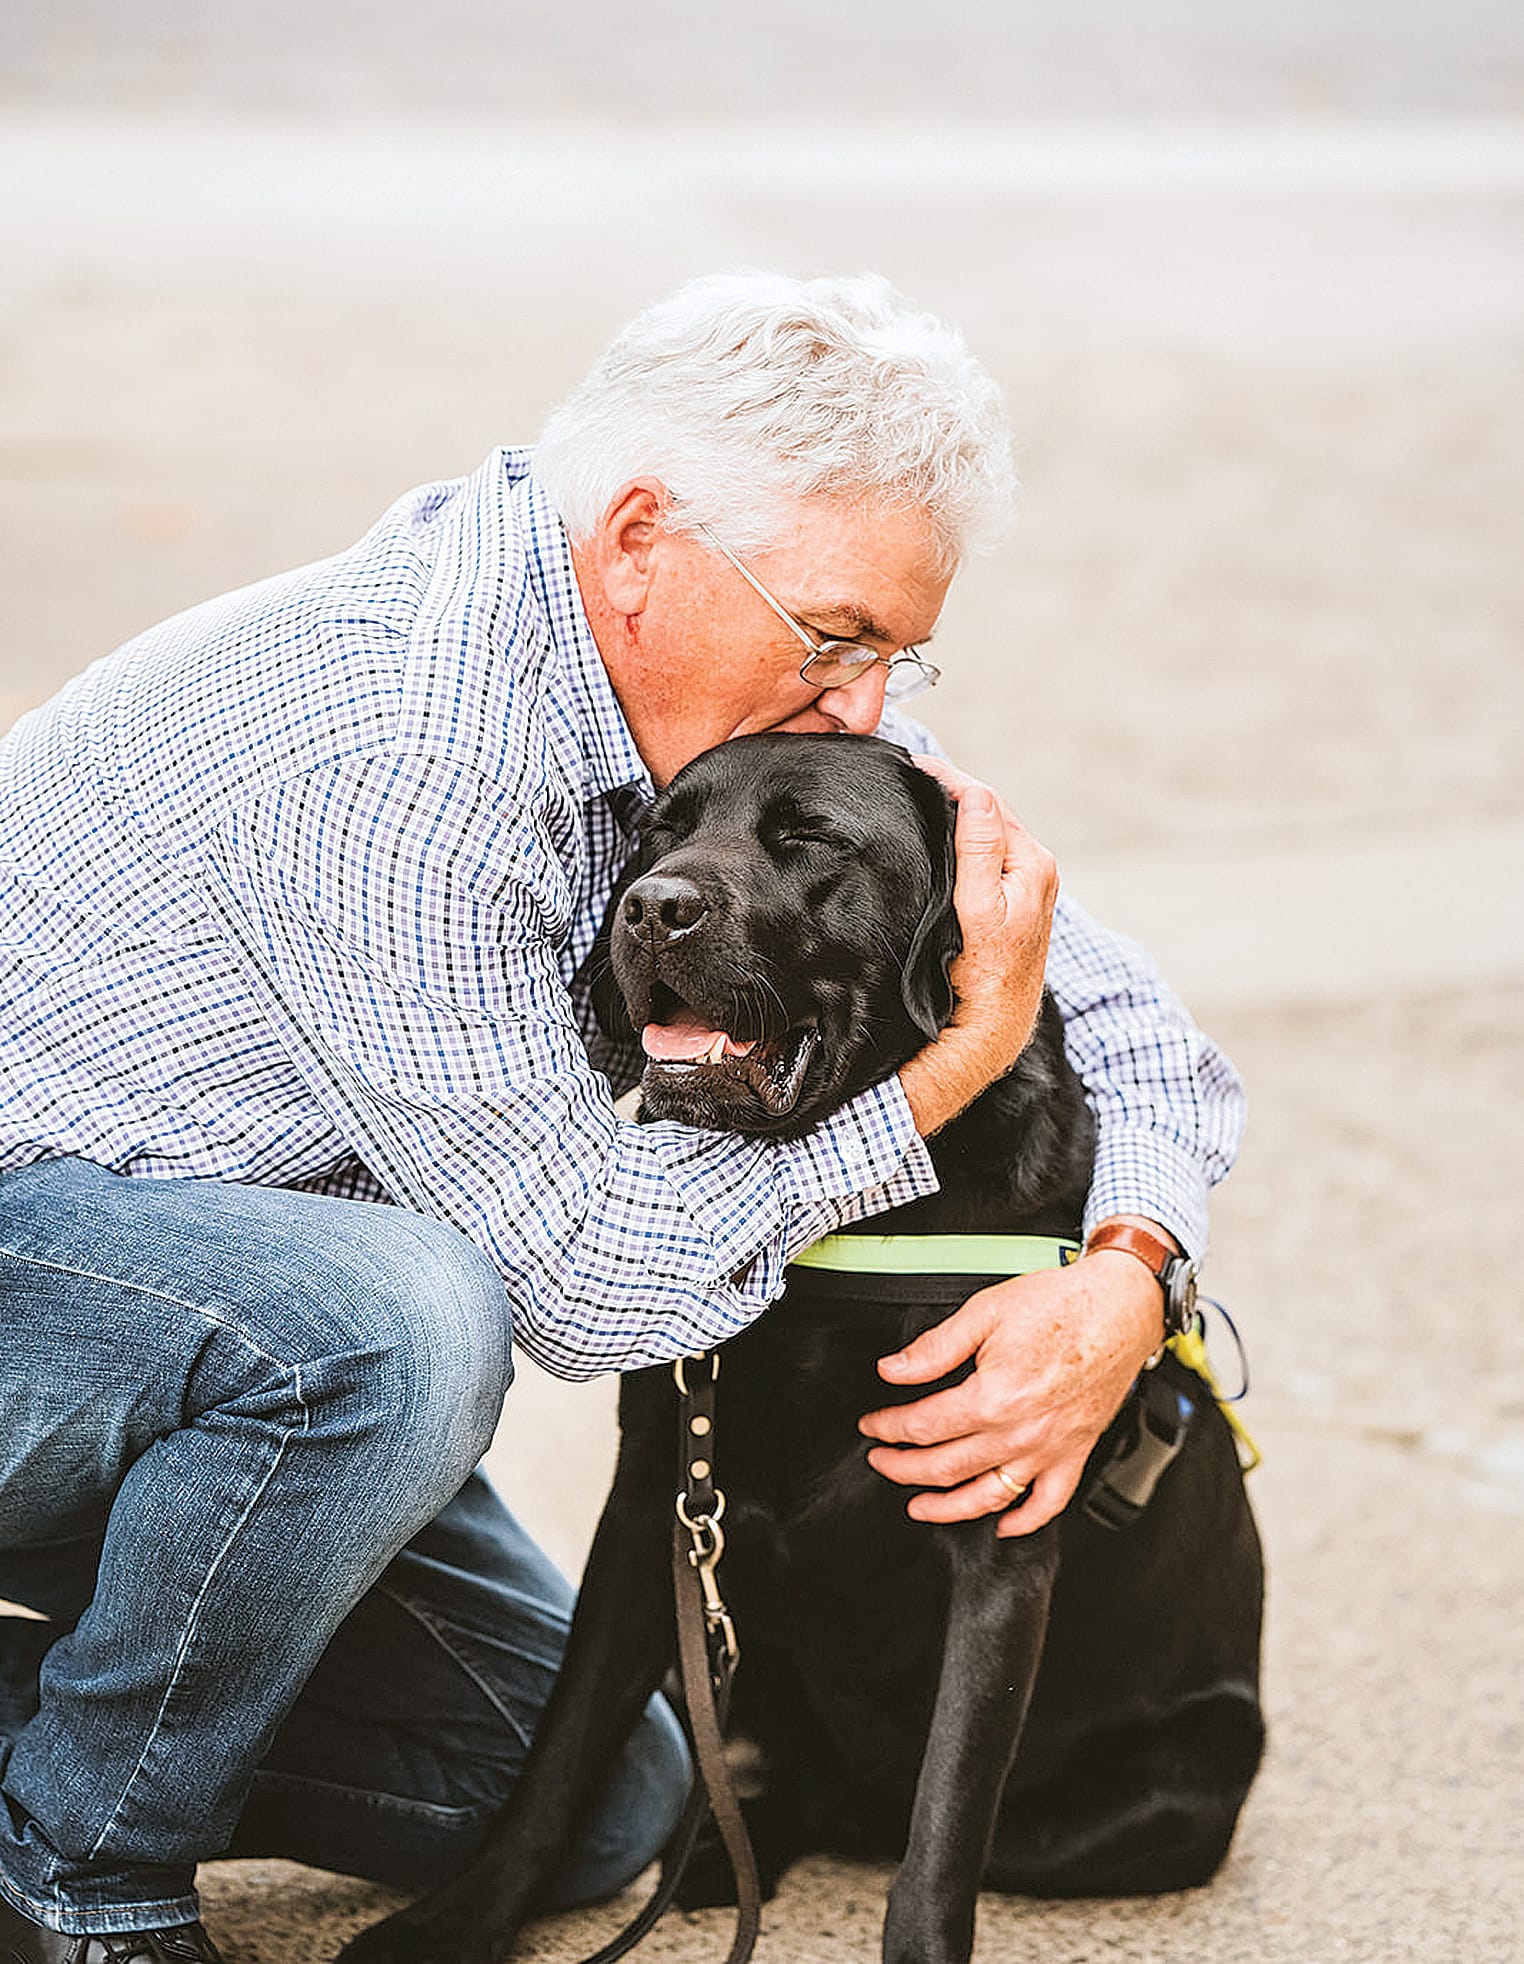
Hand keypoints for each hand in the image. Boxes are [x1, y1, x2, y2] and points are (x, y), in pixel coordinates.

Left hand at [857, 1249, 1163, 1535]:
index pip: (924, 1426)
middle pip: (947, 1466)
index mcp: (993, 1396)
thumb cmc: (1061, 1304)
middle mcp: (1020, 1431)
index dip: (889, 1429)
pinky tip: (1002, 1524)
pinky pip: (1048, 1502)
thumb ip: (935, 1348)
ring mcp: (1050, 1448)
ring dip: (949, 1508)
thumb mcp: (985, 1311)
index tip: (873, 1427)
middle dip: (904, 1469)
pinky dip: (1024, 1521)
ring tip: (920, 1506)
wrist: (1121, 1307)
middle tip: (882, 1462)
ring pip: (989, 1495)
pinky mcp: (1075, 1452)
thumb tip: (893, 1369)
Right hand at [897, 757, 1057, 1137]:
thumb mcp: (978, 909)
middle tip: (908, 774)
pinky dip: (963, 837)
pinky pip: (986, 853)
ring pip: (987, 832)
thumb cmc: (984, 973)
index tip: (912, 765)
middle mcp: (1036, 869)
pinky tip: (938, 835)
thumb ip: (979, 850)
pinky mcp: (1012, 901)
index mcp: (1033, 863)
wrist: (992, 1026)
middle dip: (952, 790)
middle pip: (989, 813)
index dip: (949, 779)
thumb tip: (976, 794)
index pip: (987, 802)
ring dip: (956, 813)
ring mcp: (1026, 885)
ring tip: (918, 796)